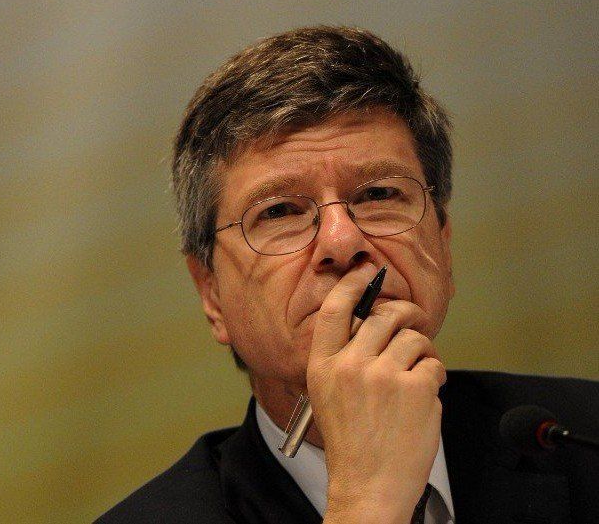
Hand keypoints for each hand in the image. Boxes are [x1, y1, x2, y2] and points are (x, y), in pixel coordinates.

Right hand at [306, 263, 445, 523]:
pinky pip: (434, 364)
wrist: (368, 486)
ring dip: (422, 351)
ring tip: (417, 373)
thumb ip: (344, 357)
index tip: (367, 271)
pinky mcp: (415, 389)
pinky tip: (423, 396)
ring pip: (414, 338)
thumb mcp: (328, 394)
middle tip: (414, 321)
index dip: (353, 284)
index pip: (334, 309)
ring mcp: (384, 376)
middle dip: (404, 314)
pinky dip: (434, 377)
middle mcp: (350, 365)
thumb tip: (375, 321)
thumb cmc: (352, 443)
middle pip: (382, 316)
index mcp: (322, 366)